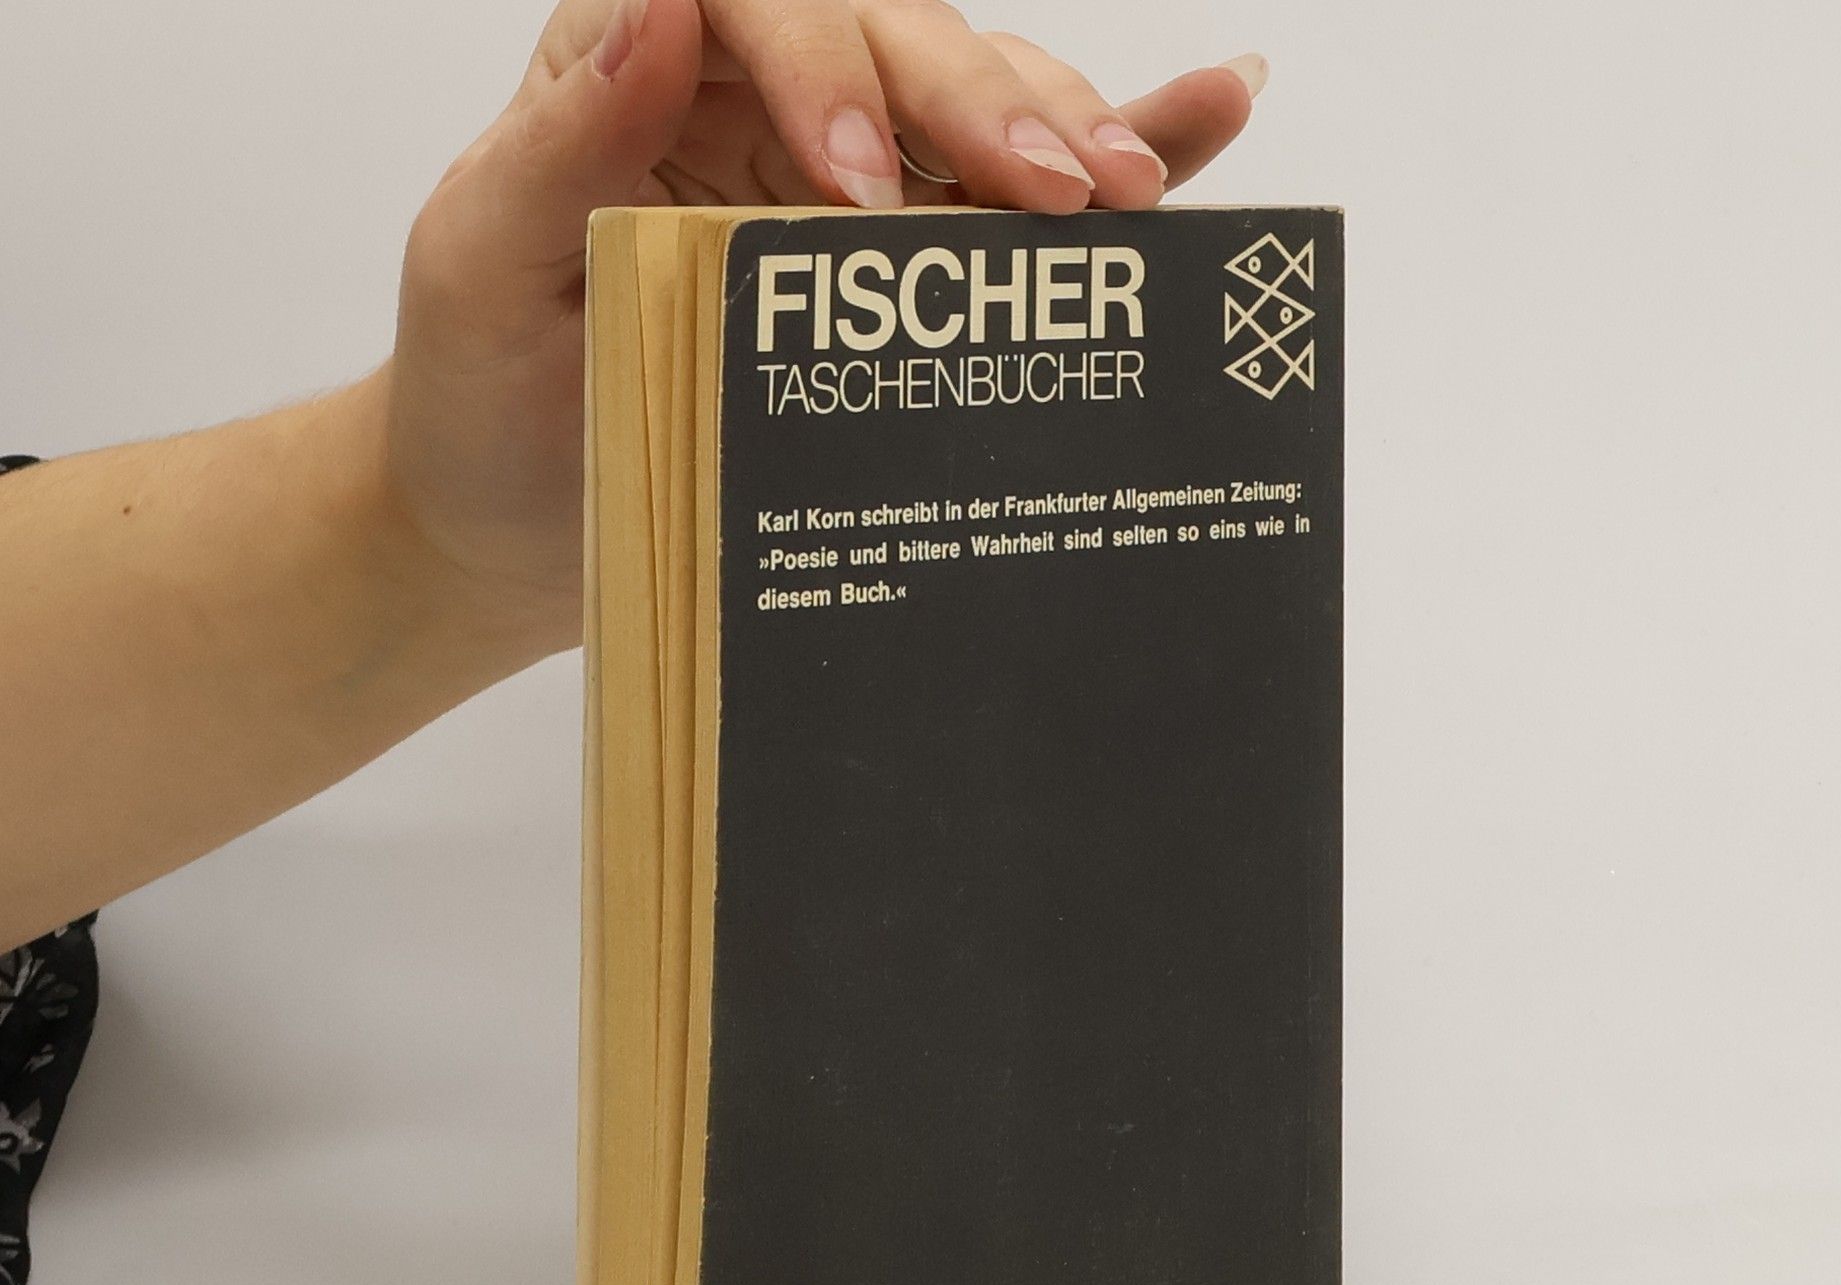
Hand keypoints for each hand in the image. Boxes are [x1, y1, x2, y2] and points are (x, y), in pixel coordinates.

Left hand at [383, 0, 1265, 666]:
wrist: (512, 526)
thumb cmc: (484, 400)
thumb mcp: (480, 263)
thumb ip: (558, 139)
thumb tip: (660, 1)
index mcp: (646, 65)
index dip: (831, 66)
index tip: (862, 192)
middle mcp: (763, 96)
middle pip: (897, 35)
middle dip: (979, 105)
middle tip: (1047, 196)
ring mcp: (846, 172)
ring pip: (975, 98)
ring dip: (1061, 131)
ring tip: (1124, 198)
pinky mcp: (905, 255)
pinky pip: (1012, 183)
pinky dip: (1123, 141)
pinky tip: (1210, 113)